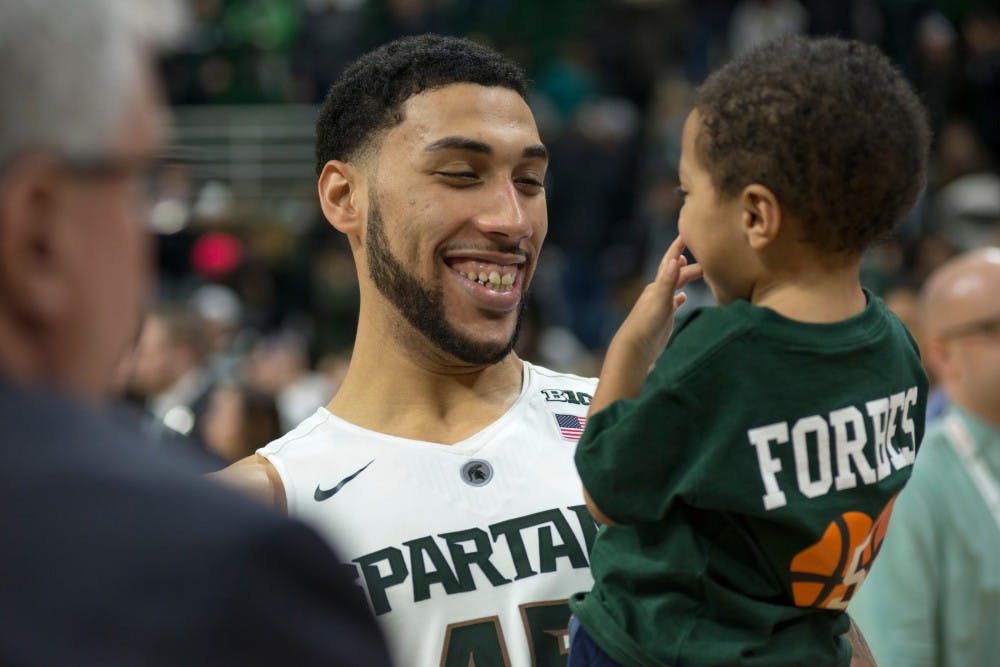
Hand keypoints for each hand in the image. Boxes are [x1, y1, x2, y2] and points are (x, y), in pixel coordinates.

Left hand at [612, 235, 702, 370]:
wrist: (636, 348)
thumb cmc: (646, 324)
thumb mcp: (660, 300)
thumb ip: (668, 281)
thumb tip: (675, 259)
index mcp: (657, 286)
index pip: (669, 262)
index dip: (676, 248)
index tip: (684, 233)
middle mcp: (657, 293)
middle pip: (676, 274)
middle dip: (690, 266)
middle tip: (707, 260)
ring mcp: (660, 305)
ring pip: (675, 286)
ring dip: (685, 278)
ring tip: (698, 272)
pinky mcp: (663, 318)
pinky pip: (673, 304)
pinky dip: (679, 298)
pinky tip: (684, 298)